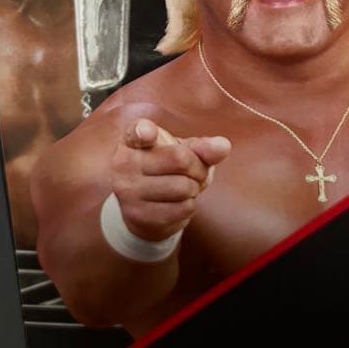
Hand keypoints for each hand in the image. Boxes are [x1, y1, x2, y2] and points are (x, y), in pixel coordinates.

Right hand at [110, 118, 230, 242]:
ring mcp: (128, 191)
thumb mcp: (180, 150)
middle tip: (195, 171)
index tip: (148, 133)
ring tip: (184, 186)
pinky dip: (189, 205)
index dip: (144, 131)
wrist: (143, 208)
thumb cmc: (164, 169)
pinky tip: (177, 202)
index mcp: (132, 138)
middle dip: (198, 167)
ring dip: (194, 188)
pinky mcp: (138, 216)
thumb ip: (202, 147)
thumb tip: (224, 146)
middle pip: (180, 159)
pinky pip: (183, 209)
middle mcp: (124, 163)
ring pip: (183, 187)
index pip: (137, 132)